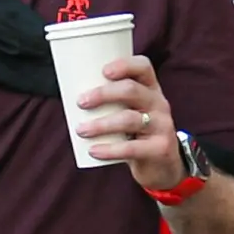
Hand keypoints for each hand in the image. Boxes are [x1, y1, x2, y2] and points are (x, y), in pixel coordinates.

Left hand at [75, 53, 191, 189]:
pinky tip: (94, 150)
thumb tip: (71, 96)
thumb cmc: (137, 134)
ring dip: (100, 124)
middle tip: (81, 102)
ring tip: (81, 130)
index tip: (103, 71)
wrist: (163, 167)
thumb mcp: (131, 112)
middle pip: (132, 90)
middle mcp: (159, 104)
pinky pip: (132, 148)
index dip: (124, 65)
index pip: (143, 67)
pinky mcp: (160, 149)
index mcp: (151, 89)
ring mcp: (162, 126)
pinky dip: (110, 149)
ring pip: (129, 119)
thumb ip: (111, 103)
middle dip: (103, 94)